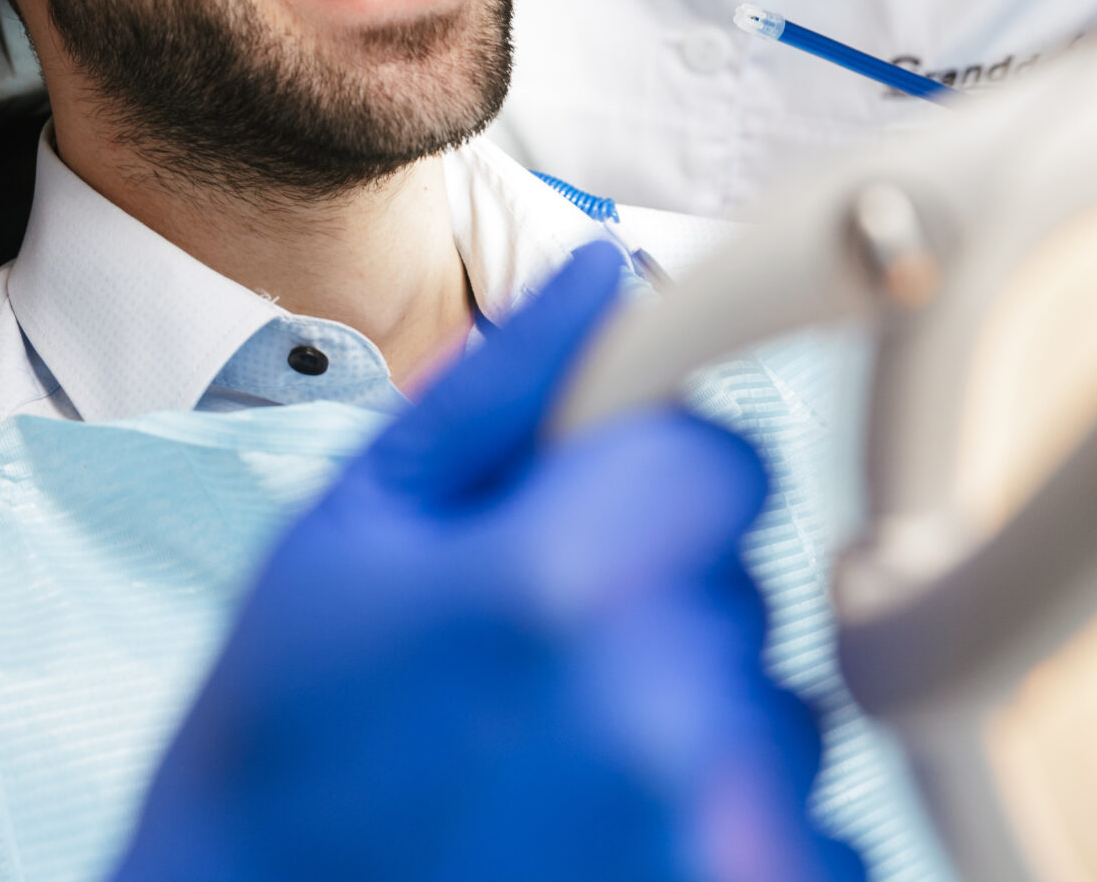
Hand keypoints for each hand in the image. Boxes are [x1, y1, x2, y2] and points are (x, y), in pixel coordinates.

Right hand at [114, 242, 863, 881]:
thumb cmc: (271, 757)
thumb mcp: (344, 537)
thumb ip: (498, 392)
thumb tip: (610, 273)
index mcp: (557, 580)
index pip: (726, 456)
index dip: (651, 481)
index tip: (580, 532)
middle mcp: (660, 711)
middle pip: (751, 591)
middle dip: (662, 611)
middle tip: (532, 677)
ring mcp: (714, 836)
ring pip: (787, 718)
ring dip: (702, 729)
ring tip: (559, 774)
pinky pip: (825, 841)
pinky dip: (736, 835)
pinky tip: (607, 844)